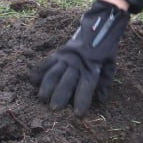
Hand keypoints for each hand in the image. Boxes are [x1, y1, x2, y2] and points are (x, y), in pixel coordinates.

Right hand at [33, 0, 128, 115]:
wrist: (98, 28)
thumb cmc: (105, 51)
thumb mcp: (110, 66)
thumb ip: (105, 83)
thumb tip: (101, 100)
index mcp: (92, 69)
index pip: (86, 88)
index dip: (82, 101)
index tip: (77, 115)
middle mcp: (77, 64)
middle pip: (66, 82)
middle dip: (60, 97)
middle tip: (54, 109)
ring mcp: (66, 58)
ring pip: (53, 73)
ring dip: (46, 86)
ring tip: (42, 98)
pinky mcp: (58, 53)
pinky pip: (46, 63)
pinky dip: (39, 72)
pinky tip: (33, 81)